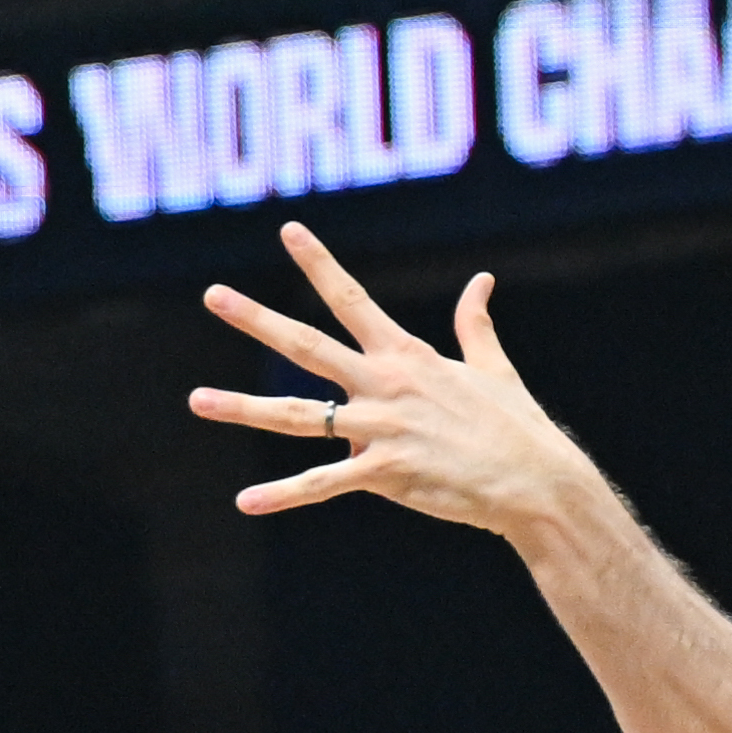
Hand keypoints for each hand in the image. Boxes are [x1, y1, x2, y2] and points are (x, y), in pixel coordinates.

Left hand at [190, 225, 598, 542]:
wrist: (534, 481)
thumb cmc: (515, 427)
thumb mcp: (492, 367)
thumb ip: (475, 323)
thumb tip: (482, 281)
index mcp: (406, 354)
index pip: (350, 298)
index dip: (317, 263)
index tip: (287, 231)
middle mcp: (385, 383)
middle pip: (306, 345)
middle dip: (257, 320)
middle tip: (213, 296)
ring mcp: (380, 426)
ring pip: (298, 416)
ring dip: (244, 407)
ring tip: (197, 399)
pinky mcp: (384, 472)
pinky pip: (322, 483)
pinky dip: (284, 495)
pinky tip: (246, 502)